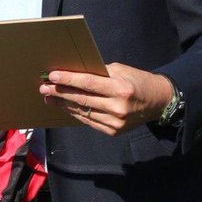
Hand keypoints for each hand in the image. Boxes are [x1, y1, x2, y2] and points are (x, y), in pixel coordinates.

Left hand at [39, 63, 173, 135]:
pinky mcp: (113, 132)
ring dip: (64, 105)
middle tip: (44, 88)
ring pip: (83, 112)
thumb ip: (99, 73)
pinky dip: (76, 113)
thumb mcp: (121, 70)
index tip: (52, 76)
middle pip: (82, 99)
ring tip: (49, 98)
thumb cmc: (137, 80)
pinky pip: (89, 121)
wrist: (158, 102)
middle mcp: (118, 108)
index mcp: (121, 89)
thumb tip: (73, 73)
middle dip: (60, 93)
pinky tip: (65, 107)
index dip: (69, 80)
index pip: (89, 84)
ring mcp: (115, 123)